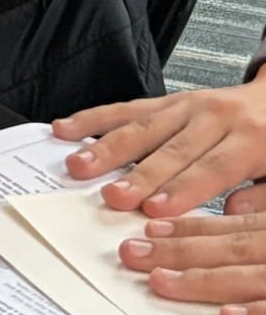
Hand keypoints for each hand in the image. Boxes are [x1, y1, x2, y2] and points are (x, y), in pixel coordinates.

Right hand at [54, 78, 265, 214]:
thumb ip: (264, 197)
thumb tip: (235, 213)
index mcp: (251, 137)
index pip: (212, 167)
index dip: (183, 189)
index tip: (155, 209)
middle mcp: (215, 116)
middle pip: (172, 149)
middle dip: (139, 174)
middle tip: (114, 196)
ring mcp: (187, 105)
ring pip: (142, 126)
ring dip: (107, 147)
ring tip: (80, 166)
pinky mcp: (167, 101)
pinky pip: (127, 109)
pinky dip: (94, 119)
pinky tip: (68, 128)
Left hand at [119, 213, 265, 314]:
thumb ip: (262, 225)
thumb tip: (234, 206)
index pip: (231, 227)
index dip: (188, 228)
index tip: (149, 230)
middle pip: (229, 248)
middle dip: (177, 250)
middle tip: (131, 252)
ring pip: (248, 276)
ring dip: (202, 279)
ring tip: (159, 281)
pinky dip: (257, 313)